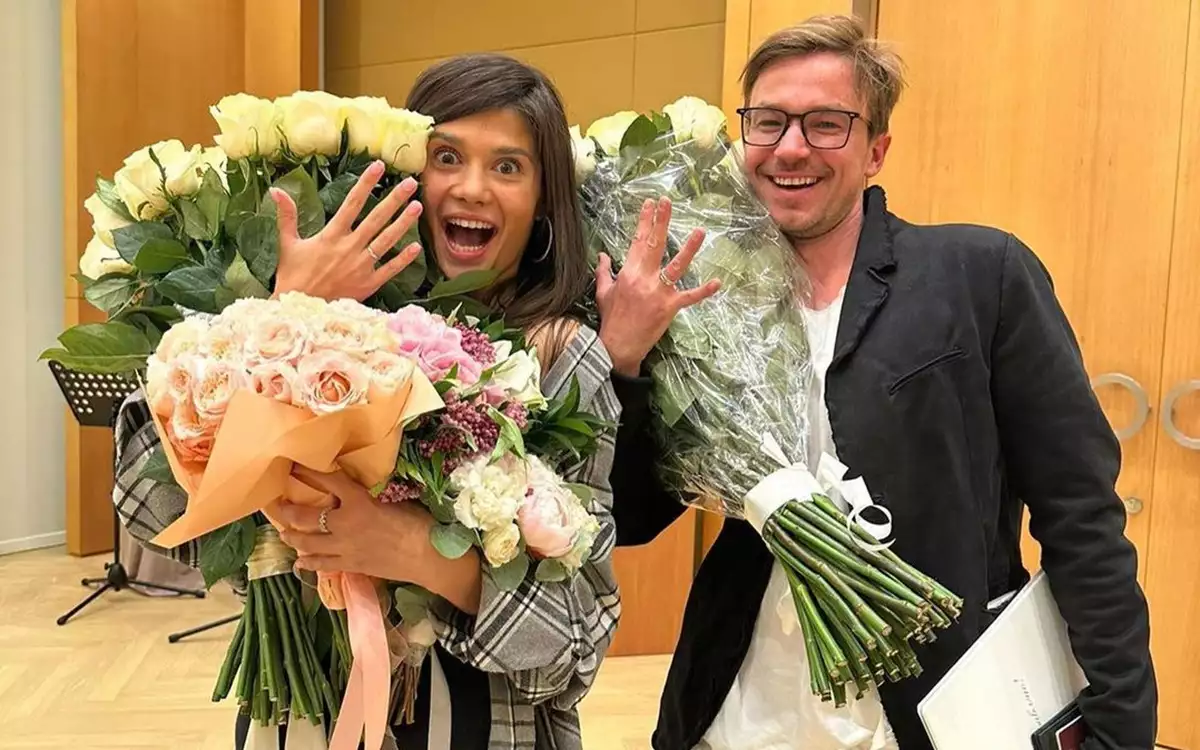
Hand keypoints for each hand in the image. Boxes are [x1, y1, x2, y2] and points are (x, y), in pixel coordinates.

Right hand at [272, 160, 423, 301]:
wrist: (299, 309)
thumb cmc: (292, 276)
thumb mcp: (288, 243)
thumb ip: (287, 216)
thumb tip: (276, 190)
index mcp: (331, 235)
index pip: (352, 203)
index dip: (366, 183)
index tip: (379, 167)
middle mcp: (349, 247)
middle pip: (376, 218)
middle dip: (394, 199)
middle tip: (411, 183)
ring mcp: (361, 266)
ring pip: (386, 240)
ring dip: (403, 223)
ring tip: (417, 207)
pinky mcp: (368, 284)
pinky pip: (389, 269)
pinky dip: (403, 259)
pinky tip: (416, 247)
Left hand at [272, 467, 481, 613]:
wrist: (428, 555)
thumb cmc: (418, 522)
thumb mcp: (394, 499)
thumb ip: (371, 495)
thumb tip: (357, 490)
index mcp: (359, 501)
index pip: (327, 481)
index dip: (307, 472)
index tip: (293, 466)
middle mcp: (345, 523)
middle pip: (306, 516)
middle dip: (287, 510)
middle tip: (277, 504)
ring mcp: (344, 547)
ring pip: (307, 542)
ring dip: (292, 536)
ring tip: (283, 532)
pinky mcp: (350, 565)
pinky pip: (322, 565)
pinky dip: (308, 563)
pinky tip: (300, 563)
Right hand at [595, 197, 721, 375]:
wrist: (617, 346)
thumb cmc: (610, 319)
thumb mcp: (603, 292)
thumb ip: (603, 271)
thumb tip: (602, 255)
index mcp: (628, 273)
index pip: (637, 241)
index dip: (644, 221)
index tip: (650, 203)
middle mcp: (644, 279)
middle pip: (655, 245)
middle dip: (661, 221)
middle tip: (667, 202)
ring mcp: (659, 293)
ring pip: (676, 266)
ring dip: (689, 248)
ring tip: (700, 231)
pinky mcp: (670, 307)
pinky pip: (689, 298)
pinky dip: (703, 291)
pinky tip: (717, 282)